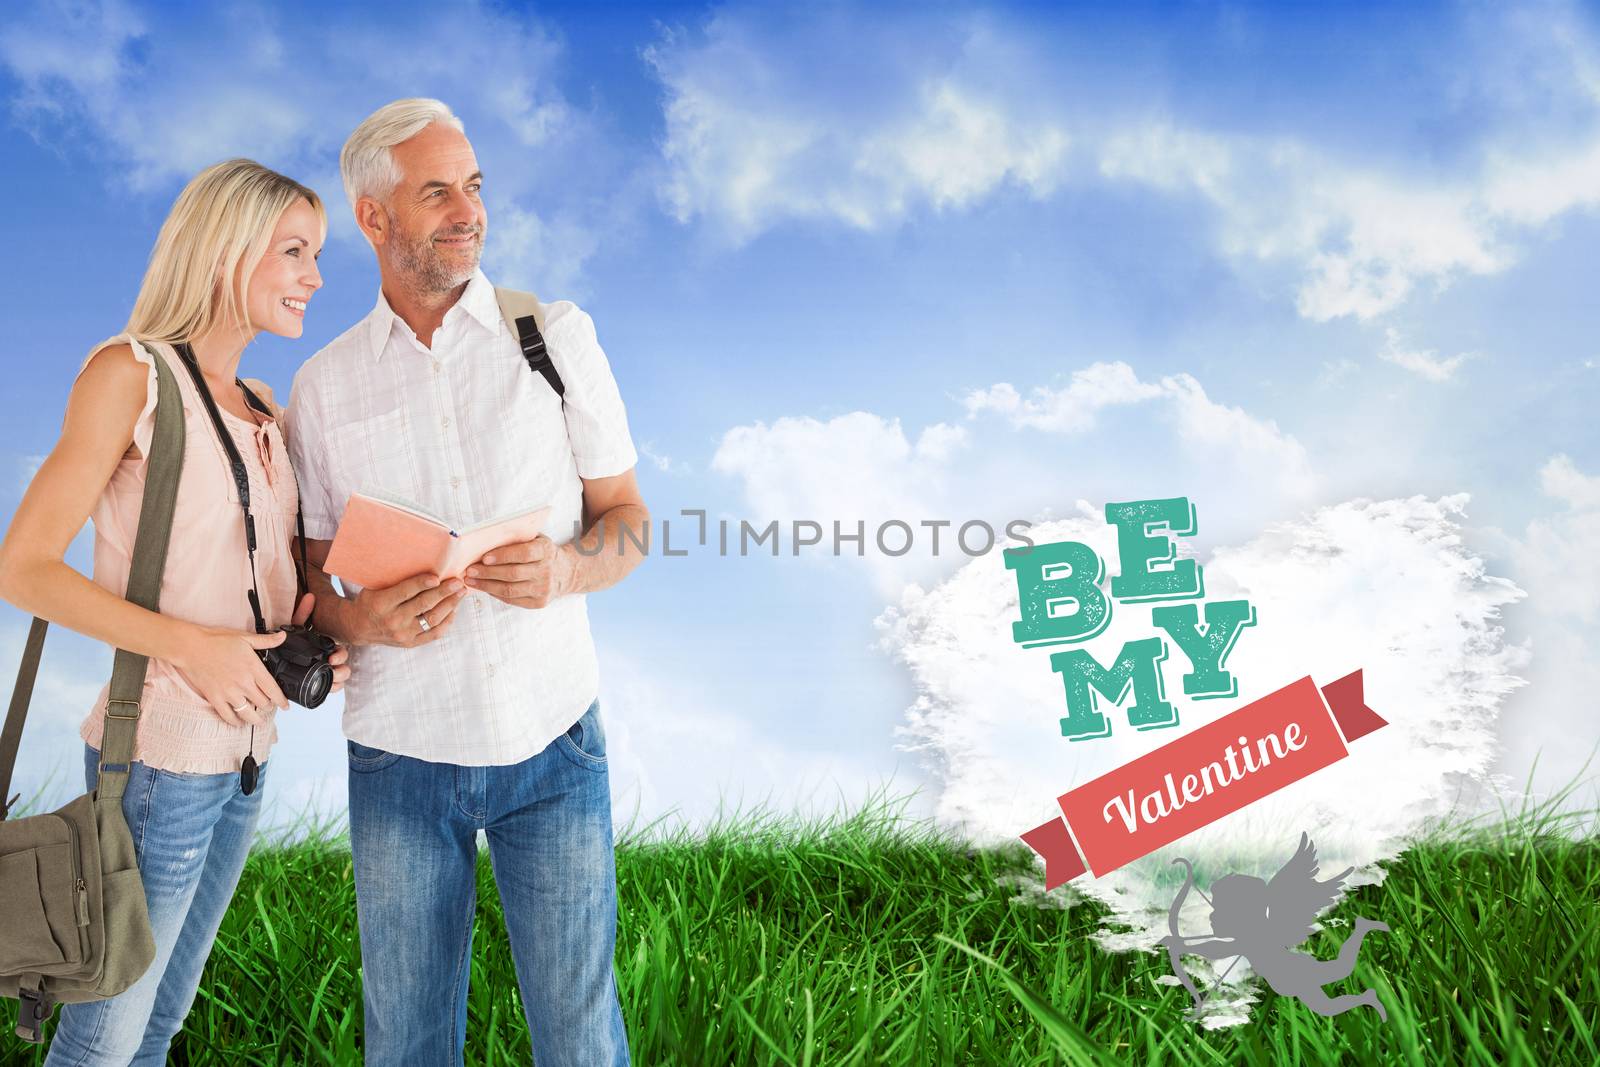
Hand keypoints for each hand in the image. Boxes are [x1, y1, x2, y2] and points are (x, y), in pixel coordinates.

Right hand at [169, 625, 291, 726]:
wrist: (191, 647)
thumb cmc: (216, 641)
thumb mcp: (244, 637)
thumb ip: (266, 641)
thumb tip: (283, 637)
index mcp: (253, 668)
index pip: (273, 690)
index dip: (281, 701)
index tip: (285, 706)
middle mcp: (243, 683)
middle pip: (262, 703)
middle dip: (268, 707)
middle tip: (269, 707)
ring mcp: (228, 692)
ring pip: (248, 713)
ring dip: (255, 718)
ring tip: (258, 720)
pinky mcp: (215, 698)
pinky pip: (228, 716)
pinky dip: (235, 722)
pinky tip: (239, 722)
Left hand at [290, 592, 349, 693]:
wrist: (270, 662)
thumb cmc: (285, 644)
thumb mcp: (294, 629)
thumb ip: (302, 613)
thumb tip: (310, 597)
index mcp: (325, 648)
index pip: (341, 651)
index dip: (341, 655)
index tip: (332, 658)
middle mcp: (328, 661)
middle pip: (344, 667)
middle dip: (342, 670)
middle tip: (332, 669)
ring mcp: (323, 674)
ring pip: (340, 679)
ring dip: (339, 680)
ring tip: (331, 681)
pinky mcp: (317, 685)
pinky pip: (330, 689)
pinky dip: (332, 689)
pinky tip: (328, 688)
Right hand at [348, 572, 467, 647]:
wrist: (358, 627)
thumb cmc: (370, 601)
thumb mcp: (376, 587)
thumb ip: (397, 579)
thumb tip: (424, 563)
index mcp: (382, 603)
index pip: (406, 592)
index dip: (422, 583)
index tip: (437, 577)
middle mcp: (393, 620)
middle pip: (424, 605)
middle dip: (444, 592)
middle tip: (458, 582)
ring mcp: (403, 634)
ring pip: (433, 619)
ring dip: (450, 605)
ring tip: (461, 593)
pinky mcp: (411, 643)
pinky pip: (434, 634)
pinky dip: (447, 621)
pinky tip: (454, 609)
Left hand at [462, 536, 575, 608]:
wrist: (566, 573)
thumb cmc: (543, 553)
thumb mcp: (536, 539)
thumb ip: (518, 538)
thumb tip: (487, 540)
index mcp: (546, 551)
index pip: (523, 553)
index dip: (503, 556)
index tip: (484, 558)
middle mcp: (546, 571)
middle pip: (513, 574)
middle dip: (488, 572)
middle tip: (470, 570)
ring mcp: (543, 589)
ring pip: (510, 590)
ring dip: (487, 585)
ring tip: (471, 581)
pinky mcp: (538, 603)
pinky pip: (512, 600)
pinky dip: (495, 594)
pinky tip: (485, 588)